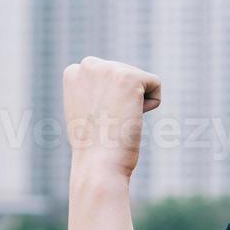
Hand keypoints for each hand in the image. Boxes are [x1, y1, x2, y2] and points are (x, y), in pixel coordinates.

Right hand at [62, 56, 160, 179]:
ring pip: (141, 82)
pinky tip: (131, 117)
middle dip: (123, 100)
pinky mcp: (129, 76)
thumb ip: (93, 93)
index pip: (108, 78)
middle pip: (126, 76)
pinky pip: (155, 85)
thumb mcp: (83, 112)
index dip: (109, 102)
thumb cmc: (92, 147)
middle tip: (108, 122)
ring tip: (117, 120)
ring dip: (135, 104)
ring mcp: (108, 69)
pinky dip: (150, 105)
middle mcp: (88, 65)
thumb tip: (110, 91)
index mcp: (73, 72)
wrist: (98, 164)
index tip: (97, 120)